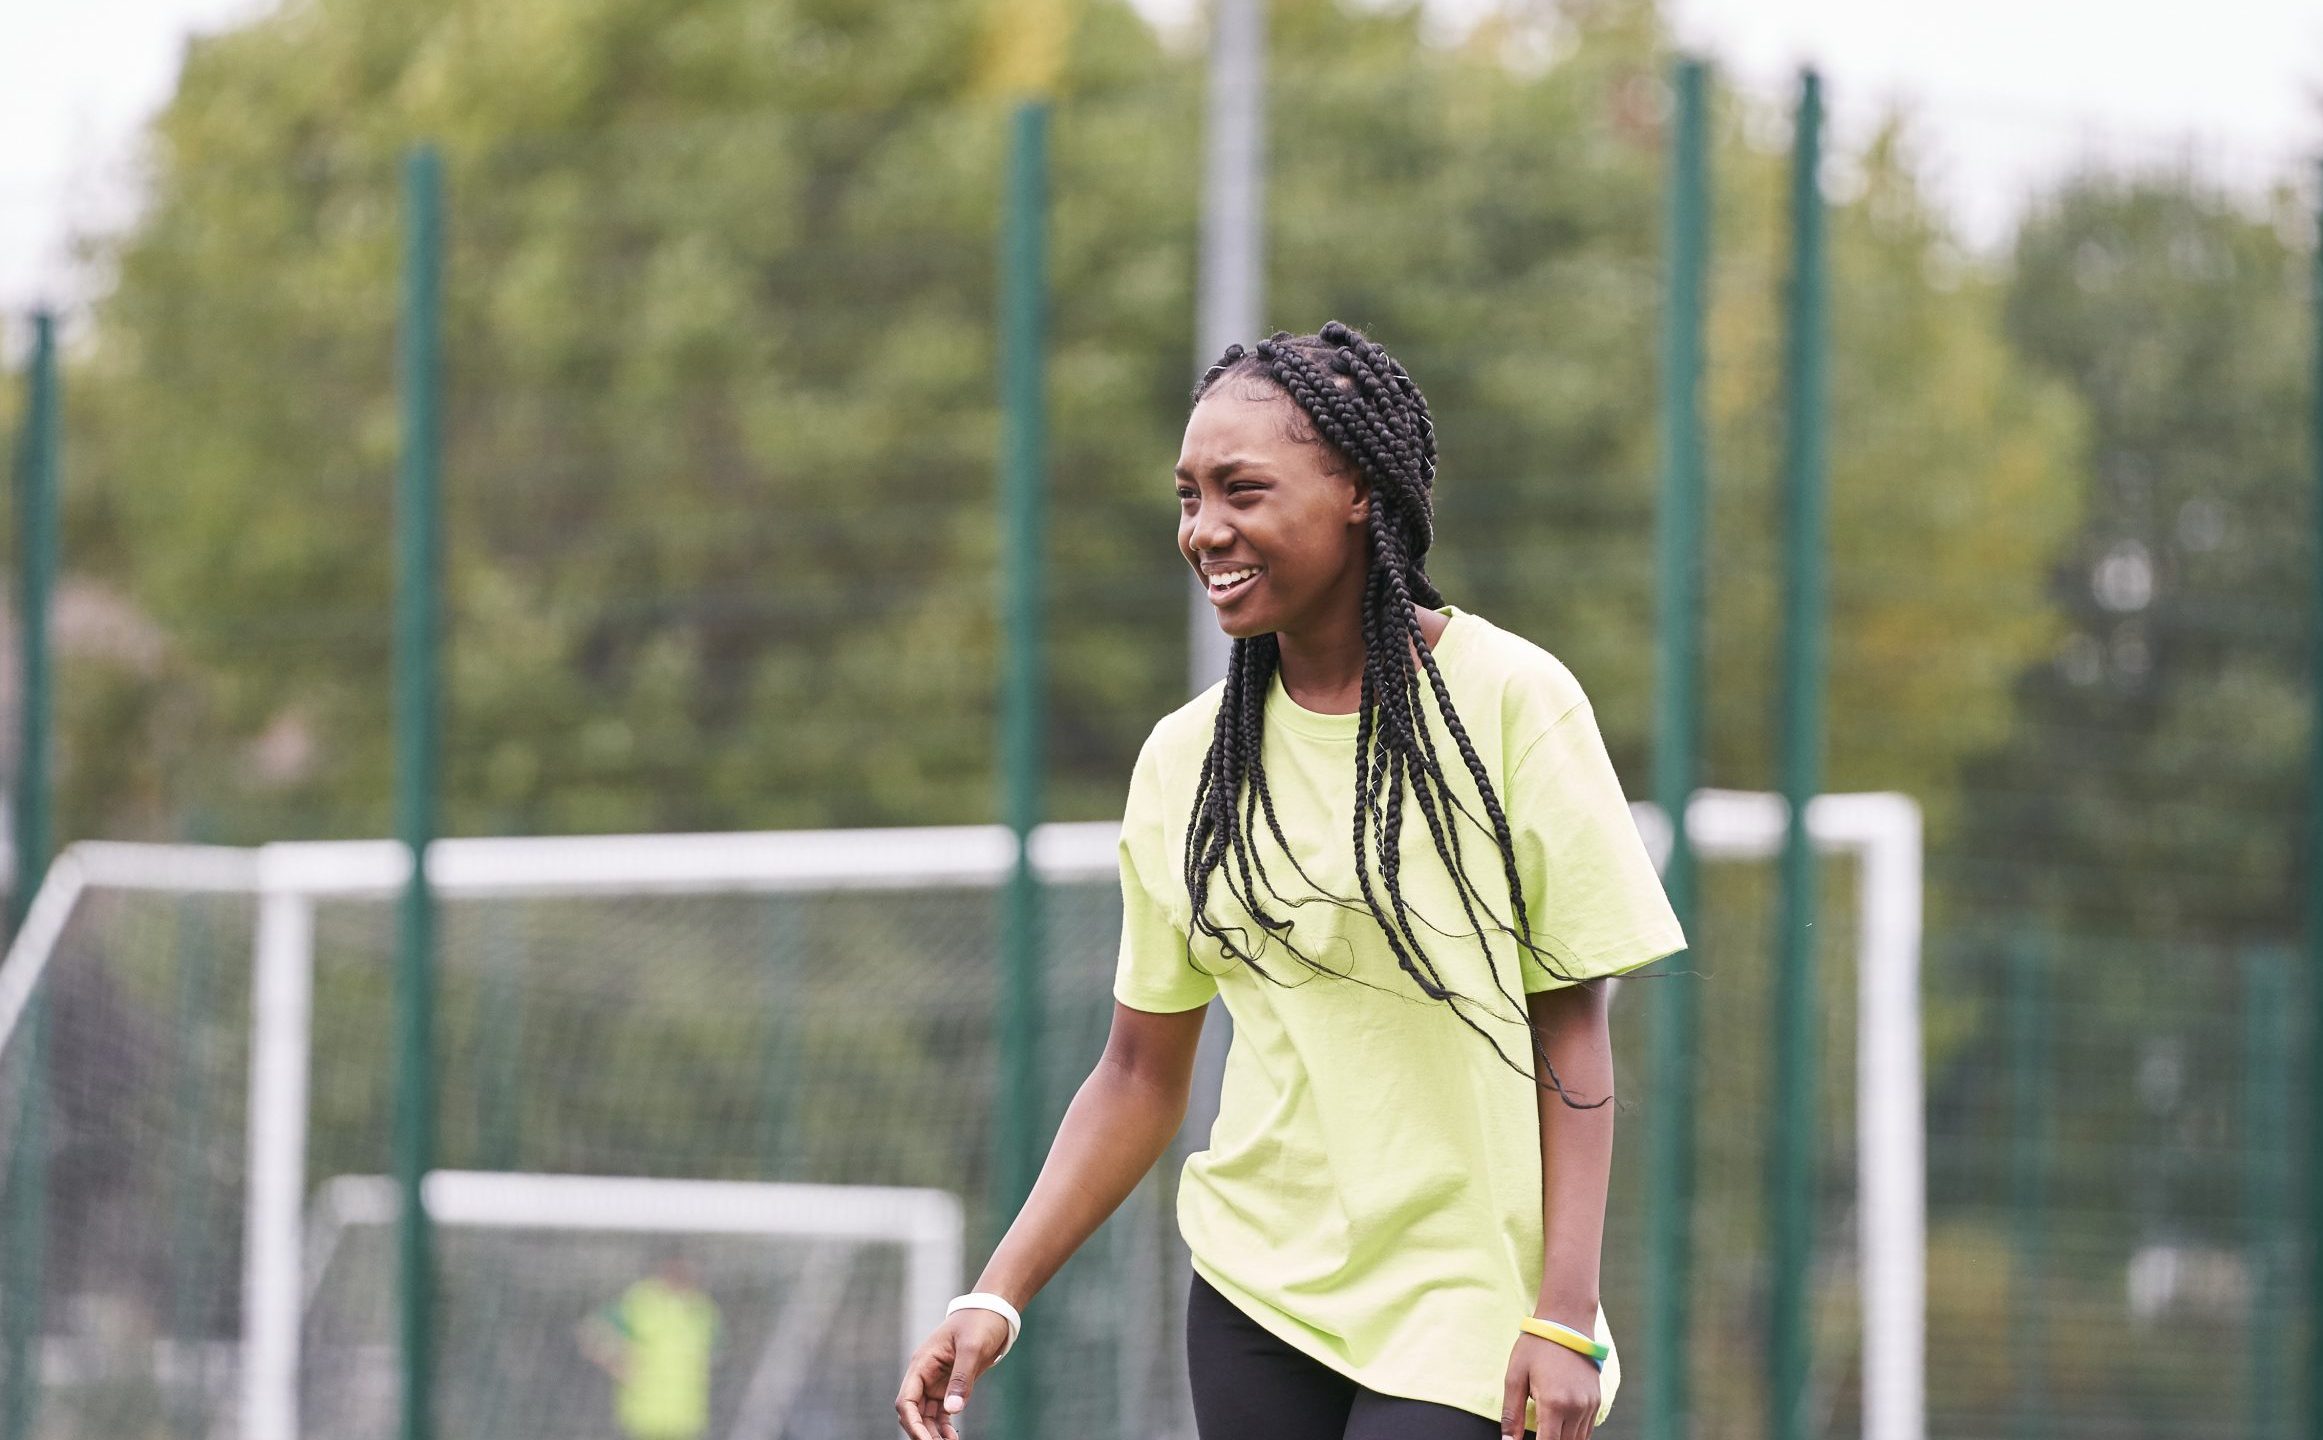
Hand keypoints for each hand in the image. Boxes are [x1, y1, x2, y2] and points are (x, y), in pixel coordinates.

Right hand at [895, 1308, 1011, 1438]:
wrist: (995, 1312)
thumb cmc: (980, 1322)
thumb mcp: (972, 1348)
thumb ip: (962, 1379)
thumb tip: (953, 1410)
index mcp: (922, 1363)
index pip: (907, 1400)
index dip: (912, 1423)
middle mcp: (925, 1375)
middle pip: (914, 1412)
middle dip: (922, 1432)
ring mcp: (936, 1382)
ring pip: (926, 1416)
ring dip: (933, 1433)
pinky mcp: (950, 1386)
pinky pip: (942, 1413)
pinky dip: (945, 1427)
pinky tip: (953, 1438)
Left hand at [1501, 1332, 1600, 1439]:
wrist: (1567, 1322)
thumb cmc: (1537, 1346)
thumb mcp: (1515, 1377)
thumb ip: (1511, 1414)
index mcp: (1554, 1403)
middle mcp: (1576, 1407)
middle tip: (1537, 1433)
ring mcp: (1589, 1405)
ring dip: (1562, 1439)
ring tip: (1546, 1429)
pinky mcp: (1596, 1400)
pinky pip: (1587, 1430)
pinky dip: (1574, 1434)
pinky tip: (1560, 1426)